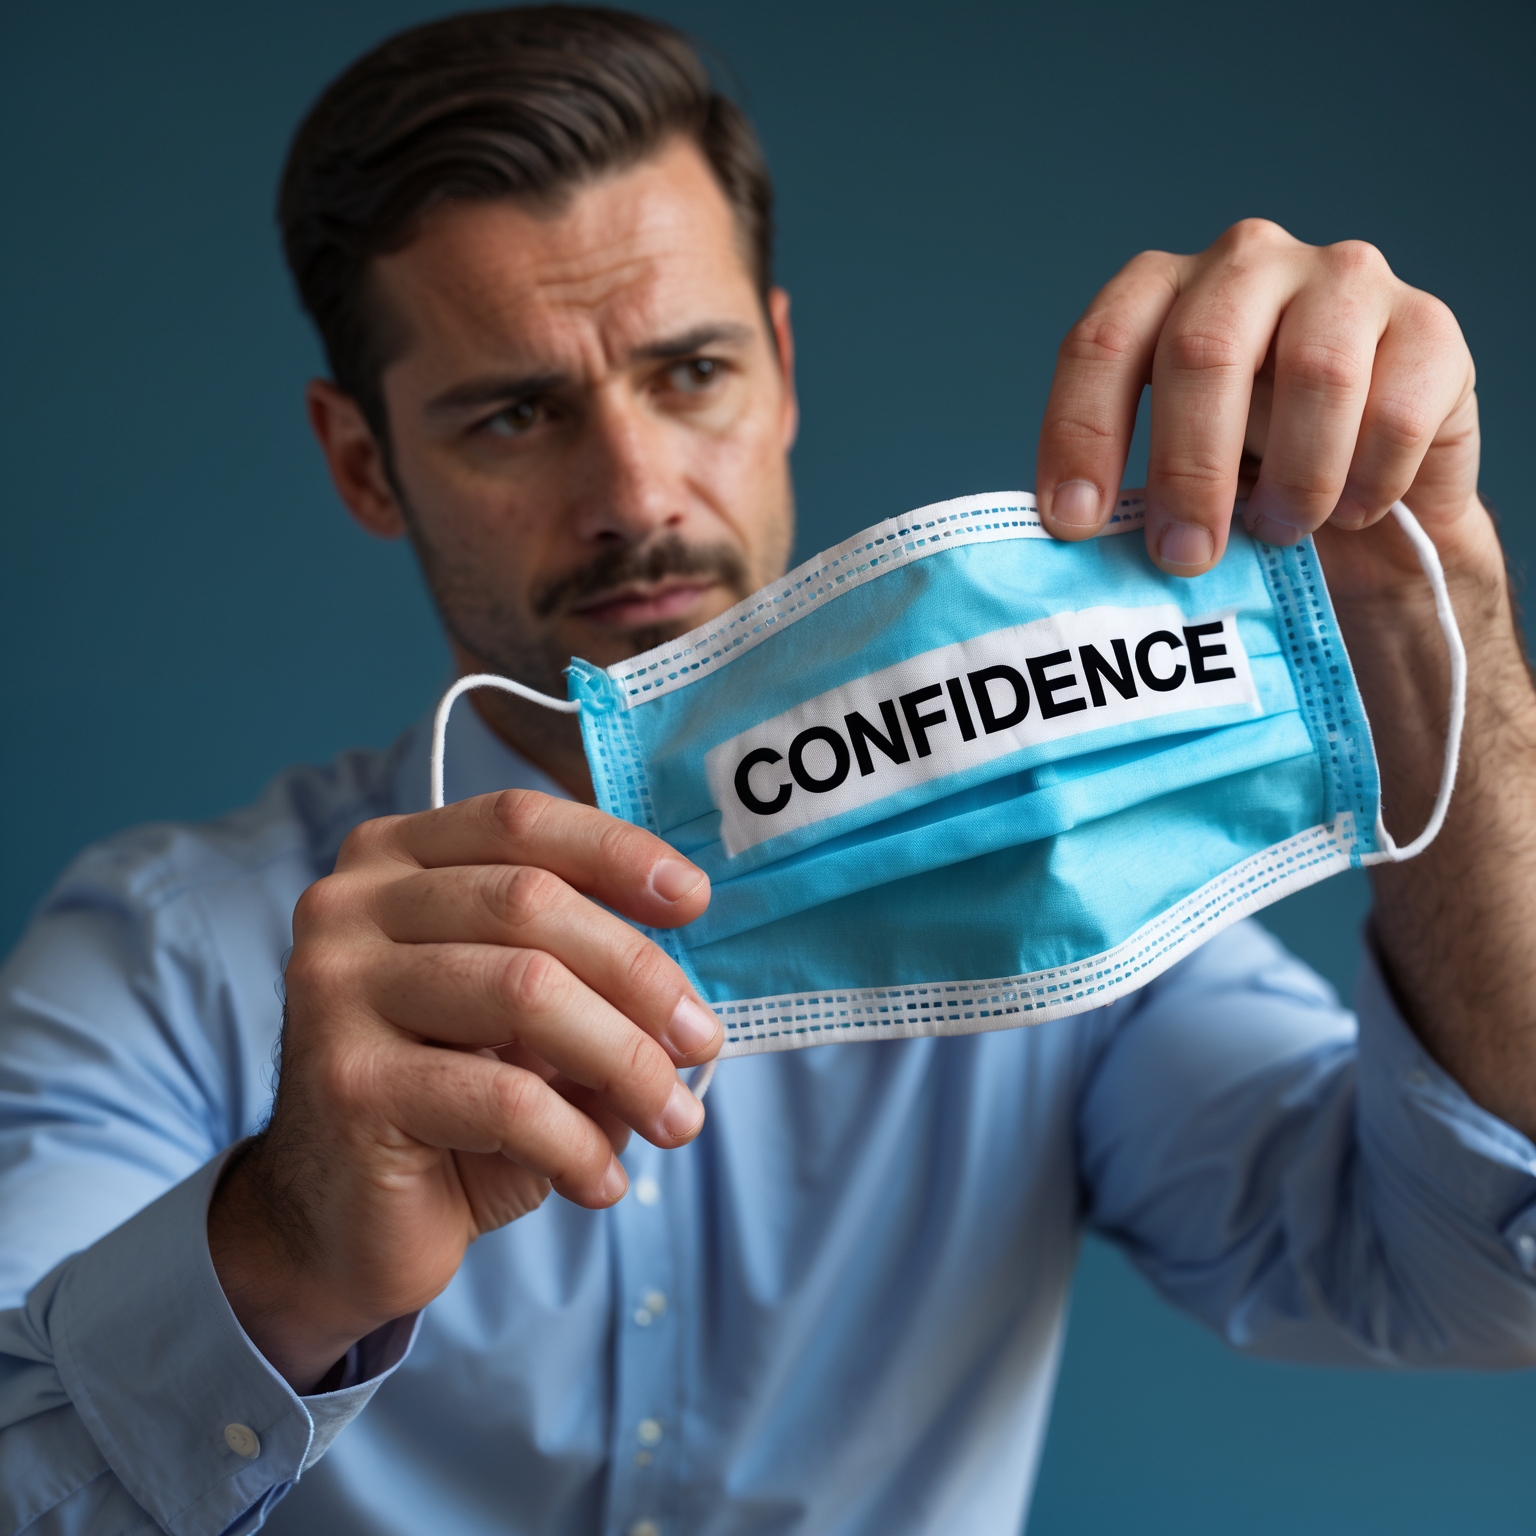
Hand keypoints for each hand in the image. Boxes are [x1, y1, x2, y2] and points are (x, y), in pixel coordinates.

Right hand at [208, 790, 719, 1390]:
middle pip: (531, 901)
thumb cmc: (453, 1103)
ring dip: (626, 1062)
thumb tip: (686, 994)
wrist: (345, 1224)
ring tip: (673, 1121)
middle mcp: (348, 907)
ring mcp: (335, 990)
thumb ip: (584, 975)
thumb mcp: (524, 1020)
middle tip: (703, 1042)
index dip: (616, 852)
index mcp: (393, 861)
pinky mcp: (347, 1083)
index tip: (696, 901)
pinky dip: (576, 1142)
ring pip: (526, 991)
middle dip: (640, 974)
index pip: (518, 822)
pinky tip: (599, 1181)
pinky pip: (503, 1097)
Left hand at [1034, 218, 1489, 598]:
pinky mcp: (1429, 326)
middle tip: (1182, 556)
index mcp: (1163, 291)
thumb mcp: (1170, 478)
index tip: (1073, 524)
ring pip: (1315, 372)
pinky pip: (1395, 409)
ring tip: (1278, 532)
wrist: (1365, 507)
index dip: (1081, 433)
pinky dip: (1366, 482)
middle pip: (1203, 346)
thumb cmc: (1247, 482)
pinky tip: (1350, 512)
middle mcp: (1248, 263)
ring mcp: (1345, 281)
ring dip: (1291, 479)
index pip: (1103, 341)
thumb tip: (1076, 541)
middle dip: (1187, 467)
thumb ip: (1126, 491)